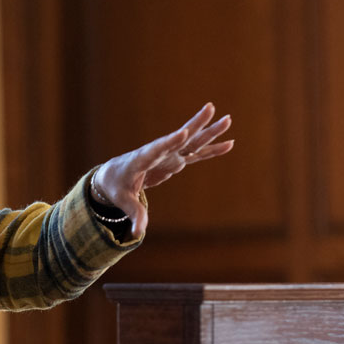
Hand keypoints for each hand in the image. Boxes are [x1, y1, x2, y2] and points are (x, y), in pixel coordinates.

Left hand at [91, 103, 233, 237]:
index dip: (169, 142)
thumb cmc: (116, 186)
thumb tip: (137, 233)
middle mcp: (158, 153)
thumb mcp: (122, 201)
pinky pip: (196, 154)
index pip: (156, 150)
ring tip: (228, 119)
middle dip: (196, 125)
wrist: (114, 174)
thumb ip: (134, 214)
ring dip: (210, 132)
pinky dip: (212, 150)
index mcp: (141, 159)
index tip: (183, 132)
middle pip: (180, 138)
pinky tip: (229, 143)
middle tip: (211, 109)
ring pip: (192, 142)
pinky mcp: (175, 160)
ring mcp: (169, 155)